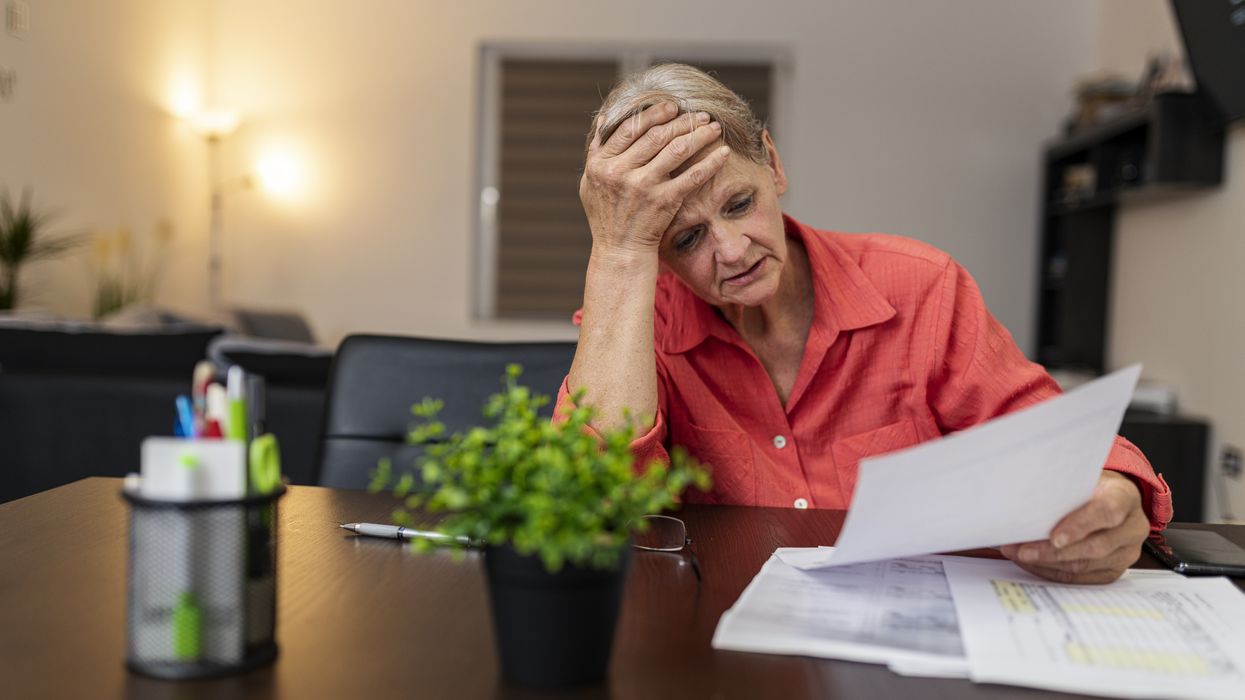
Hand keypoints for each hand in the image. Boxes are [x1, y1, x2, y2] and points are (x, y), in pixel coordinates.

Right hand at [578, 102, 731, 258]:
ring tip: (713, 127)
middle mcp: (621, 172)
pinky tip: (723, 152)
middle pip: (657, 135)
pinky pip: (692, 175)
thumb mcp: (590, 183)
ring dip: (699, 134)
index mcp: (601, 164)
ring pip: (676, 149)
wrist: (619, 251)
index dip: (653, 113)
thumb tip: (602, 121)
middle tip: (700, 114)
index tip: (672, 106)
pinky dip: (710, 162)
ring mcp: (643, 186)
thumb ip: (595, 152)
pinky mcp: (664, 201)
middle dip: (682, 121)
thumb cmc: (605, 217)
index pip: (629, 128)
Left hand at [1000, 471, 1148, 583]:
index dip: (1081, 526)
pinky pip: (1082, 578)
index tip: (1055, 537)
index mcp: (1126, 497)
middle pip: (1095, 546)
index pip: (1107, 512)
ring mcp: (1126, 552)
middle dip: (1054, 551)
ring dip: (1048, 563)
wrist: (1112, 499)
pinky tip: (1034, 564)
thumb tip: (1026, 501)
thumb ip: (1063, 489)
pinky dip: (1054, 572)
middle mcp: (1132, 528)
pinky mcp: (1115, 570)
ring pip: (1086, 565)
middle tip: (1024, 550)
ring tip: (1020, 555)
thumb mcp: (1081, 478)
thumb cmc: (1091, 487)